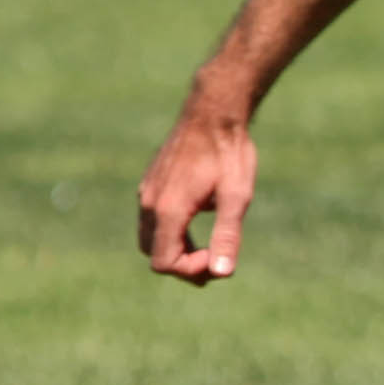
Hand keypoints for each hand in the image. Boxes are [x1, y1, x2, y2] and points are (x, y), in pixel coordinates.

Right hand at [138, 111, 257, 284]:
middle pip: (154, 254)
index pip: (164, 263)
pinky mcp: (150, 183)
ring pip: (151, 238)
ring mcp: (147, 191)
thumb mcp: (236, 197)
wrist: (214, 111)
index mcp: (168, 209)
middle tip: (215, 258)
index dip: (191, 269)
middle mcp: (150, 202)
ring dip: (177, 248)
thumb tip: (221, 273)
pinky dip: (172, 230)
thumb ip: (227, 236)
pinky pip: (152, 219)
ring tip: (209, 245)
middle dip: (183, 264)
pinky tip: (199, 218)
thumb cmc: (229, 152)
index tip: (217, 255)